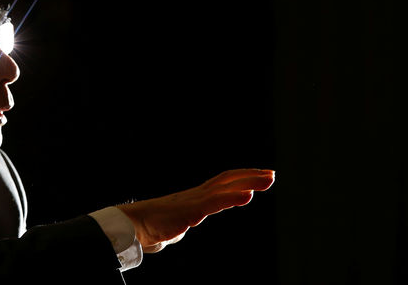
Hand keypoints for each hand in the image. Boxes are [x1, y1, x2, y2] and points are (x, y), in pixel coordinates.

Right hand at [116, 168, 274, 252]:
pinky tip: (247, 195)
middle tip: (271, 175)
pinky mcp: (192, 209)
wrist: (135, 225)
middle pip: (228, 179)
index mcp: (196, 197)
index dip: (241, 178)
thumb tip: (176, 233)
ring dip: (248, 182)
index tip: (260, 177)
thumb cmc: (153, 226)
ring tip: (268, 180)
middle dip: (250, 176)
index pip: (222, 182)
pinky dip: (233, 197)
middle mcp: (198, 194)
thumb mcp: (173, 226)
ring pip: (226, 187)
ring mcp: (196, 200)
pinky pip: (216, 201)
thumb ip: (179, 226)